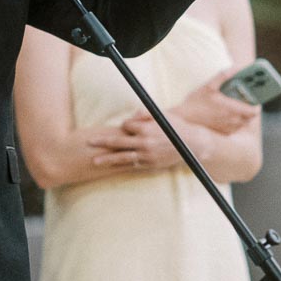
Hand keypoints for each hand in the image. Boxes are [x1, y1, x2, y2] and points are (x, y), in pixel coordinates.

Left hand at [88, 112, 206, 171]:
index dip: (124, 125)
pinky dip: (121, 165)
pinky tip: (111, 167)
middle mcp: (144, 143)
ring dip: (107, 159)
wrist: (192, 145)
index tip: (127, 126)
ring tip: (94, 161)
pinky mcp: (150, 164)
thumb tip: (129, 117)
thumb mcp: (161, 115)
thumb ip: (144, 113)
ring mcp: (147, 155)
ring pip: (122, 157)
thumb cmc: (176, 126)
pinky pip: (132, 165)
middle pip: (118, 142)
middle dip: (102, 142)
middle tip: (88, 143)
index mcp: (146, 129)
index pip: (125, 126)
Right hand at [176, 68, 260, 134]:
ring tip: (236, 106)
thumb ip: (223, 76)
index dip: (257, 105)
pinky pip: (235, 128)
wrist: (184, 118)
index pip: (254, 111)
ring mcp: (228, 128)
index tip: (255, 99)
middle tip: (245, 101)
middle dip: (250, 109)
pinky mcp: (223, 133)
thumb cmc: (196, 102)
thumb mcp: (209, 86)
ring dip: (243, 116)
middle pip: (250, 117)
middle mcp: (232, 121)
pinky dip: (235, 122)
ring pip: (243, 123)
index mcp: (231, 109)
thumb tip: (235, 68)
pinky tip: (227, 115)